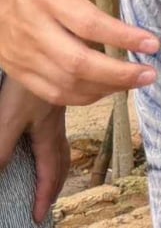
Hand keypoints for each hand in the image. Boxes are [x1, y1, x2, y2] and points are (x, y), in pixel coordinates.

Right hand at [0, 0, 157, 105]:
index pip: (89, 24)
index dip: (123, 37)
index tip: (153, 44)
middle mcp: (34, 29)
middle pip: (77, 62)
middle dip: (118, 73)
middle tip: (150, 74)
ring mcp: (24, 55)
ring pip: (66, 83)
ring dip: (105, 88)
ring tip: (136, 82)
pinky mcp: (19, 71)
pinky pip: (52, 93)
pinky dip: (83, 97)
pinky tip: (107, 89)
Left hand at [0, 78, 68, 223]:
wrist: (52, 44)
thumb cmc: (29, 82)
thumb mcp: (9, 118)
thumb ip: (2, 149)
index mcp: (47, 132)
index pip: (48, 171)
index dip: (43, 195)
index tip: (37, 216)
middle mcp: (56, 122)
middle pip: (61, 157)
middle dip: (56, 181)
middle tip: (49, 199)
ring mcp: (58, 107)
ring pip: (62, 140)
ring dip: (60, 160)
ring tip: (55, 170)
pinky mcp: (57, 93)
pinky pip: (59, 125)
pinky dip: (57, 139)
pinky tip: (48, 130)